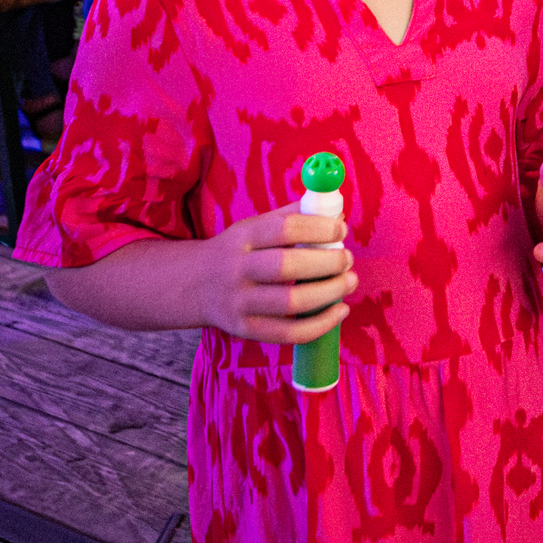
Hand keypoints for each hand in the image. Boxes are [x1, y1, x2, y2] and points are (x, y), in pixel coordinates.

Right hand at [198, 206, 355, 346]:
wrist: (193, 285)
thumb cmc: (238, 252)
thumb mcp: (253, 227)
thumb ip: (291, 217)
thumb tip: (335, 209)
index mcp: (242, 237)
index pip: (283, 229)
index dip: (317, 228)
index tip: (341, 229)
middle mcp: (237, 269)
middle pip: (286, 266)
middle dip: (327, 263)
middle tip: (347, 259)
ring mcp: (239, 302)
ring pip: (290, 303)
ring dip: (329, 293)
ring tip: (349, 281)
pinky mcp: (244, 329)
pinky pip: (287, 333)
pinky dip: (319, 325)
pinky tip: (339, 311)